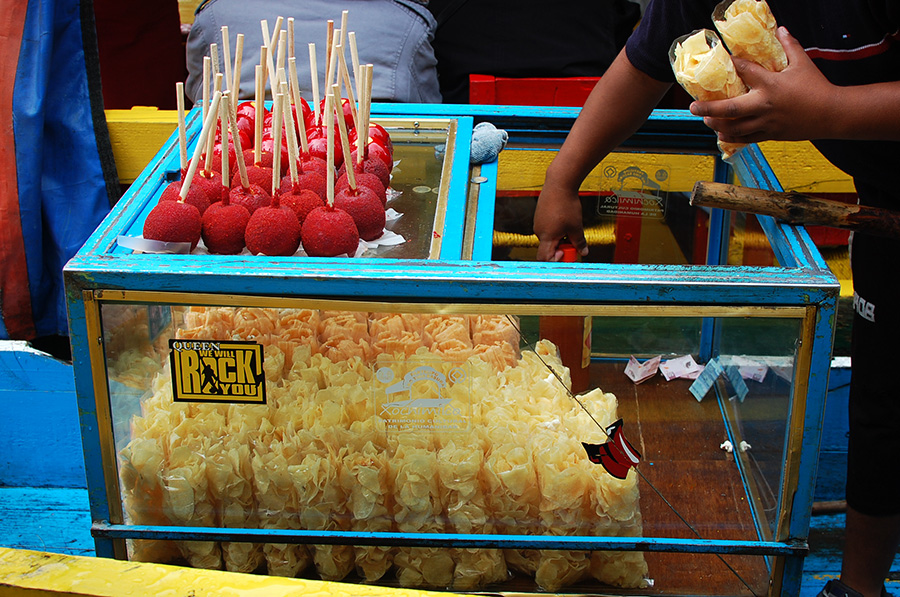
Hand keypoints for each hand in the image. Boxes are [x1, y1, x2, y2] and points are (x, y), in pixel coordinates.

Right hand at [533, 181, 588, 261]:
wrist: (559, 184)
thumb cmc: (566, 204)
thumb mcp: (576, 226)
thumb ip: (579, 242)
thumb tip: (583, 251)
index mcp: (546, 236)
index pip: (545, 258)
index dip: (556, 260)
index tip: (567, 254)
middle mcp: (539, 231)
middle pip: (548, 248)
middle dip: (561, 248)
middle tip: (573, 241)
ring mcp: (538, 222)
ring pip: (549, 237)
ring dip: (560, 238)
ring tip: (570, 228)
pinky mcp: (540, 215)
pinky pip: (547, 228)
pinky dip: (557, 229)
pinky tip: (565, 220)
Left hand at [689, 27, 839, 142]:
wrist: (831, 114)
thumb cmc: (816, 87)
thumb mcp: (803, 63)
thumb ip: (790, 46)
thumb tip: (781, 30)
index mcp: (771, 85)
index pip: (745, 72)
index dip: (731, 64)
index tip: (721, 60)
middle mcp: (764, 105)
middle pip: (729, 109)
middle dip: (708, 109)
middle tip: (693, 107)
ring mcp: (765, 122)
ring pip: (734, 127)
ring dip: (717, 124)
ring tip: (706, 120)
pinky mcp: (770, 134)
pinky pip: (746, 138)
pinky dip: (732, 136)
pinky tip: (722, 133)